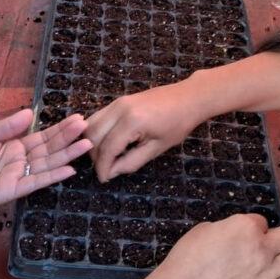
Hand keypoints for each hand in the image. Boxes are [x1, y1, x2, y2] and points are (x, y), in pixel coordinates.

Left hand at [0, 110, 91, 213]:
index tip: (78, 119)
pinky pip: (35, 182)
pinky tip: (69, 169)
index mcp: (12, 146)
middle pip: (49, 149)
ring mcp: (16, 177)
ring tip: (86, 145)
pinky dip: (52, 176)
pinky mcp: (10, 191)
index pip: (41, 137)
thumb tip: (30, 113)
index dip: (59, 129)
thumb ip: (7, 127)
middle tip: (88, 127)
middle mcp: (18, 162)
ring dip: (67, 155)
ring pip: (47, 164)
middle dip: (68, 138)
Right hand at [85, 84, 204, 181]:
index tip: (103, 179)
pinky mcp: (118, 101)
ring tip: (105, 158)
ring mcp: (117, 102)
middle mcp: (119, 108)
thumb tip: (111, 172)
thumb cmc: (178, 124)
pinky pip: (98, 116)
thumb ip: (131, 162)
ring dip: (93, 143)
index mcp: (131, 121)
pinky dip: (97, 131)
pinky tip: (107, 143)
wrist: (188, 98)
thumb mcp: (157, 148)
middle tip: (105, 169)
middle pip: (93, 135)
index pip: (107, 148)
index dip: (103, 167)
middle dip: (95, 156)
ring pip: (91, 124)